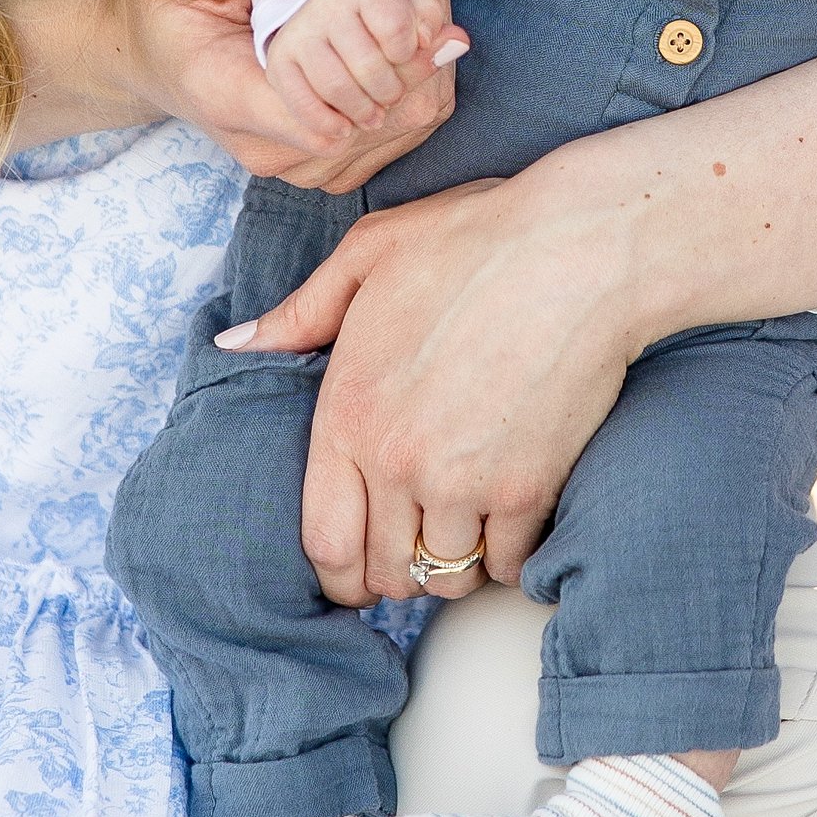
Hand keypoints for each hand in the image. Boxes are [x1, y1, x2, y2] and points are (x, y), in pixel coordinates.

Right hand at [84, 0, 460, 191]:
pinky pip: (387, 131)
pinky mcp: (310, 156)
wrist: (135, 42)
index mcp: (230, 98)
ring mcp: (289, 159)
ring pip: (395, 128)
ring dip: (417, 65)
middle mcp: (264, 147)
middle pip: (380, 119)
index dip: (387, 56)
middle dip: (415, 54)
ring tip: (408, 2)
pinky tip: (395, 35)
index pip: (336, 113)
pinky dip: (406, 81)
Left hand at [233, 161, 645, 604]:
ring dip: (451, 567)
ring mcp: (462, 480)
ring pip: (445, 574)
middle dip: (394, 574)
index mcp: (347, 412)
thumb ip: (301, 310)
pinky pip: (506, 564)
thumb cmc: (477, 241)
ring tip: (461, 538)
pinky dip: (507, 558)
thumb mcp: (370, 253)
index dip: (338, 574)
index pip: (324, 540)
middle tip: (412, 554)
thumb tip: (235, 343)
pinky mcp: (528, 487)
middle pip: (384, 570)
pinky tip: (510, 526)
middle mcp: (396, 461)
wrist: (581, 247)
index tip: (355, 573)